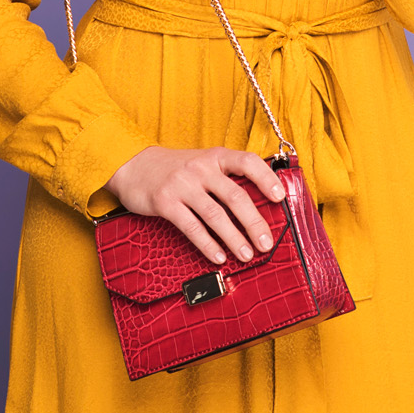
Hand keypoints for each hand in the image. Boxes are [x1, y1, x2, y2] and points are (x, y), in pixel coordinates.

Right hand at [105, 145, 287, 264]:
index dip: (266, 178)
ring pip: (215, 215)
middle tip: (267, 243)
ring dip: (234, 238)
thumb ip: (226, 177)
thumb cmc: (176, 168)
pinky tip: (218, 256)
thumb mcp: (202, 162)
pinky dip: (208, 244)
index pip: (247, 162)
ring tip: (247, 255)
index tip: (280, 197)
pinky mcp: (166, 202)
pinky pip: (192, 227)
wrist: (133, 165)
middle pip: (235, 196)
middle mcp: (201, 168)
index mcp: (215, 156)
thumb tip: (258, 206)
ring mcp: (183, 185)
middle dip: (254, 223)